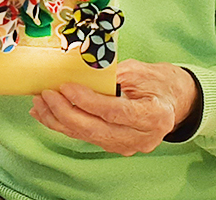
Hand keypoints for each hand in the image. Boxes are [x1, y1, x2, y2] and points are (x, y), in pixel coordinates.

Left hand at [29, 59, 198, 155]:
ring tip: (39, 104)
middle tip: (46, 94)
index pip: (114, 112)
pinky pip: (88, 137)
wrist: (176, 101)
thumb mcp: (142, 70)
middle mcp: (142, 137)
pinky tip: (48, 114)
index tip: (66, 87)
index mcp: (154, 116)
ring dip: (60, 121)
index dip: (87, 101)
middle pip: (97, 129)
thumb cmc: (160, 82)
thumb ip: (114, 74)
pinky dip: (66, 126)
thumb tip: (80, 70)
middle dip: (66, 113)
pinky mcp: (117, 146)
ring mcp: (129, 145)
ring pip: (88, 137)